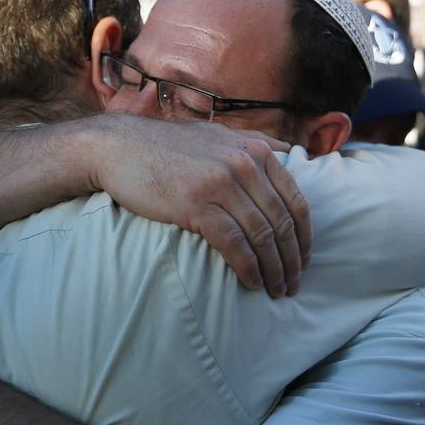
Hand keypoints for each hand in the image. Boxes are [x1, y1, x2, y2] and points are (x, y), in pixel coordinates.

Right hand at [89, 116, 311, 296]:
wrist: (120, 147)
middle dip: (292, 260)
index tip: (304, 260)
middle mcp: (245, 164)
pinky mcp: (197, 204)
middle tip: (294, 285)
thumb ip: (255, 142)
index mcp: (257, 150)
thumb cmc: (170, 147)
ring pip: (262, 236)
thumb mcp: (220, 135)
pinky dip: (248, 267)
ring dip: (274, 269)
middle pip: (283, 222)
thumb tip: (289, 150)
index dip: (304, 236)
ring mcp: (222, 183)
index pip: (296, 200)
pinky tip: (253, 282)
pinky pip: (234, 243)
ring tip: (277, 289)